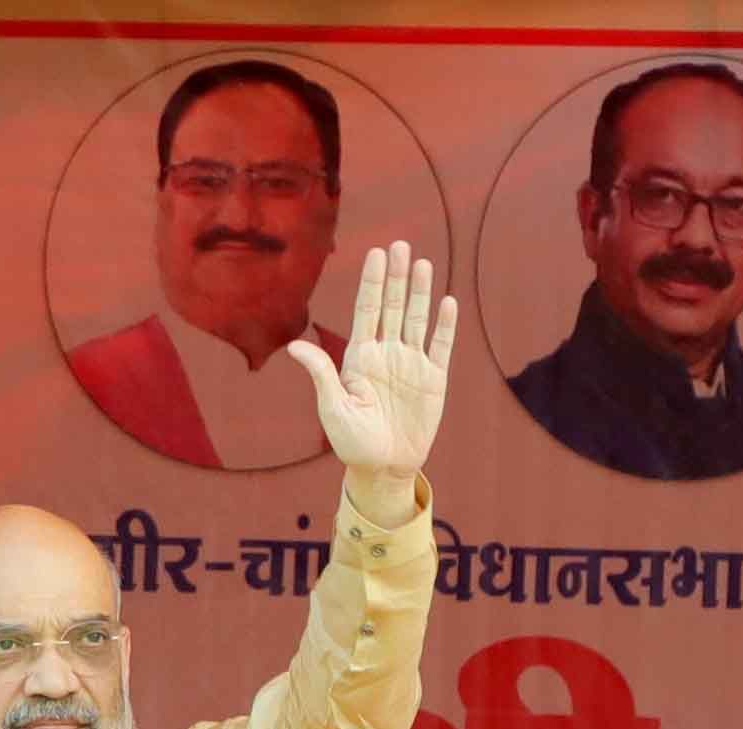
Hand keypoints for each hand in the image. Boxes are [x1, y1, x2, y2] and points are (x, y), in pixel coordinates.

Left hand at [286, 240, 456, 513]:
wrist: (383, 468)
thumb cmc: (352, 442)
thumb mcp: (333, 408)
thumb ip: (321, 374)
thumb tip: (296, 345)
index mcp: (360, 357)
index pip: (367, 310)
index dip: (372, 282)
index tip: (375, 253)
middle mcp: (386, 353)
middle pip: (393, 306)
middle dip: (395, 276)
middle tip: (400, 245)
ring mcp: (411, 364)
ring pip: (417, 319)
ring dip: (420, 292)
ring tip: (421, 263)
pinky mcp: (433, 380)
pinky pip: (440, 347)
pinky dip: (444, 326)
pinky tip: (446, 302)